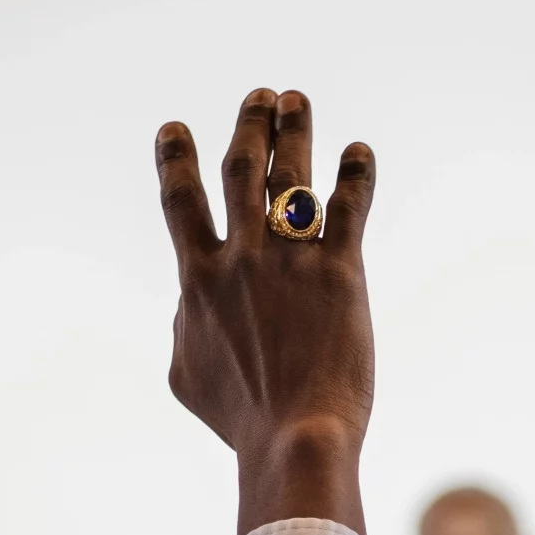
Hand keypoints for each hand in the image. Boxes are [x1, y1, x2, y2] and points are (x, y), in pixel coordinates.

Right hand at [155, 89, 375, 534]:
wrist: (294, 437)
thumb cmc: (240, 418)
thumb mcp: (185, 375)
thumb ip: (182, 327)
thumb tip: (186, 306)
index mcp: (198, 280)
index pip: (180, 202)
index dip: (175, 159)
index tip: (175, 129)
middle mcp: (241, 258)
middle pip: (240, 170)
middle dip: (248, 126)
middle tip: (259, 98)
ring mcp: (291, 261)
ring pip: (291, 175)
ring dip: (294, 130)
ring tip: (296, 100)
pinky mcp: (341, 272)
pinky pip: (349, 208)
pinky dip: (355, 174)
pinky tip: (359, 152)